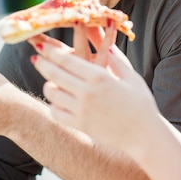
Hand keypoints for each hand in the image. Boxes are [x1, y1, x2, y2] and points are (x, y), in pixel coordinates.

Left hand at [30, 24, 159, 153]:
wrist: (144, 135)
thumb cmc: (141, 103)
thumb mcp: (132, 77)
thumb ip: (117, 60)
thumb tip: (108, 44)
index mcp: (99, 77)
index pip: (66, 60)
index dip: (50, 51)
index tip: (40, 45)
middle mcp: (87, 92)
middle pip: (54, 74)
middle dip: (42, 63)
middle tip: (36, 58)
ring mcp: (82, 110)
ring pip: (52, 93)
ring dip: (48, 85)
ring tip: (51, 81)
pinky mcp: (80, 125)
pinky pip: (56, 113)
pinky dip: (53, 105)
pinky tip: (58, 101)